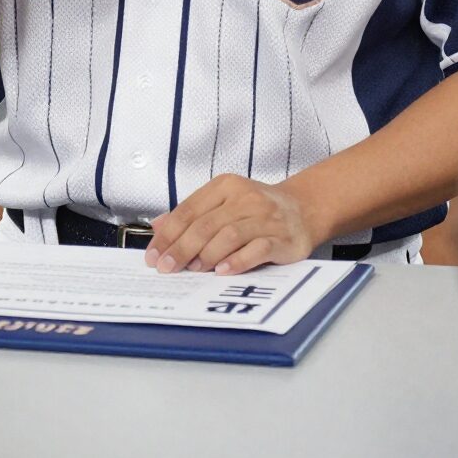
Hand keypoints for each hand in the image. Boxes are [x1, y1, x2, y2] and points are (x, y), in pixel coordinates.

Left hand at [146, 173, 321, 275]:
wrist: (303, 209)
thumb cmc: (258, 209)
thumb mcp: (223, 203)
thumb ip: (193, 214)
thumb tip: (158, 226)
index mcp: (225, 186)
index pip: (189, 209)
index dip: (169, 234)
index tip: (154, 254)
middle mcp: (245, 198)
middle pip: (206, 224)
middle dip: (182, 248)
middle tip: (167, 267)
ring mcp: (265, 217)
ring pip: (229, 235)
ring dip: (206, 255)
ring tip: (193, 270)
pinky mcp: (282, 238)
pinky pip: (257, 249)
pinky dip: (237, 261)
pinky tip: (222, 271)